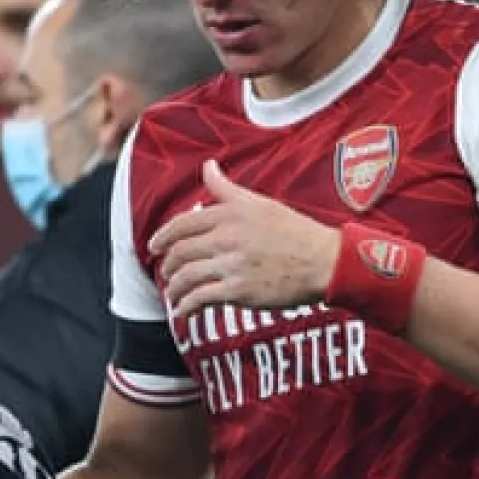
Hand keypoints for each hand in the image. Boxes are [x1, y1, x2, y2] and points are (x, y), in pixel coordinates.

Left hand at [150, 159, 340, 316]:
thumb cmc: (295, 231)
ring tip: (174, 294)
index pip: (182, 225)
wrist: (324, 262)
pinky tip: (184, 311)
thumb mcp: (259, 202)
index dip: (162, 237)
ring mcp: (232, 265)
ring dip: (174, 288)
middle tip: (167, 272)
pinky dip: (186, 306)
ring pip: (186, 277)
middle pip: (180, 252)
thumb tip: (207, 166)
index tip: (154, 247)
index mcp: (230, 214)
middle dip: (168, 265)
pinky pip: (201, 299)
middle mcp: (227, 237)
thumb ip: (226, 188)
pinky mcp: (239, 290)